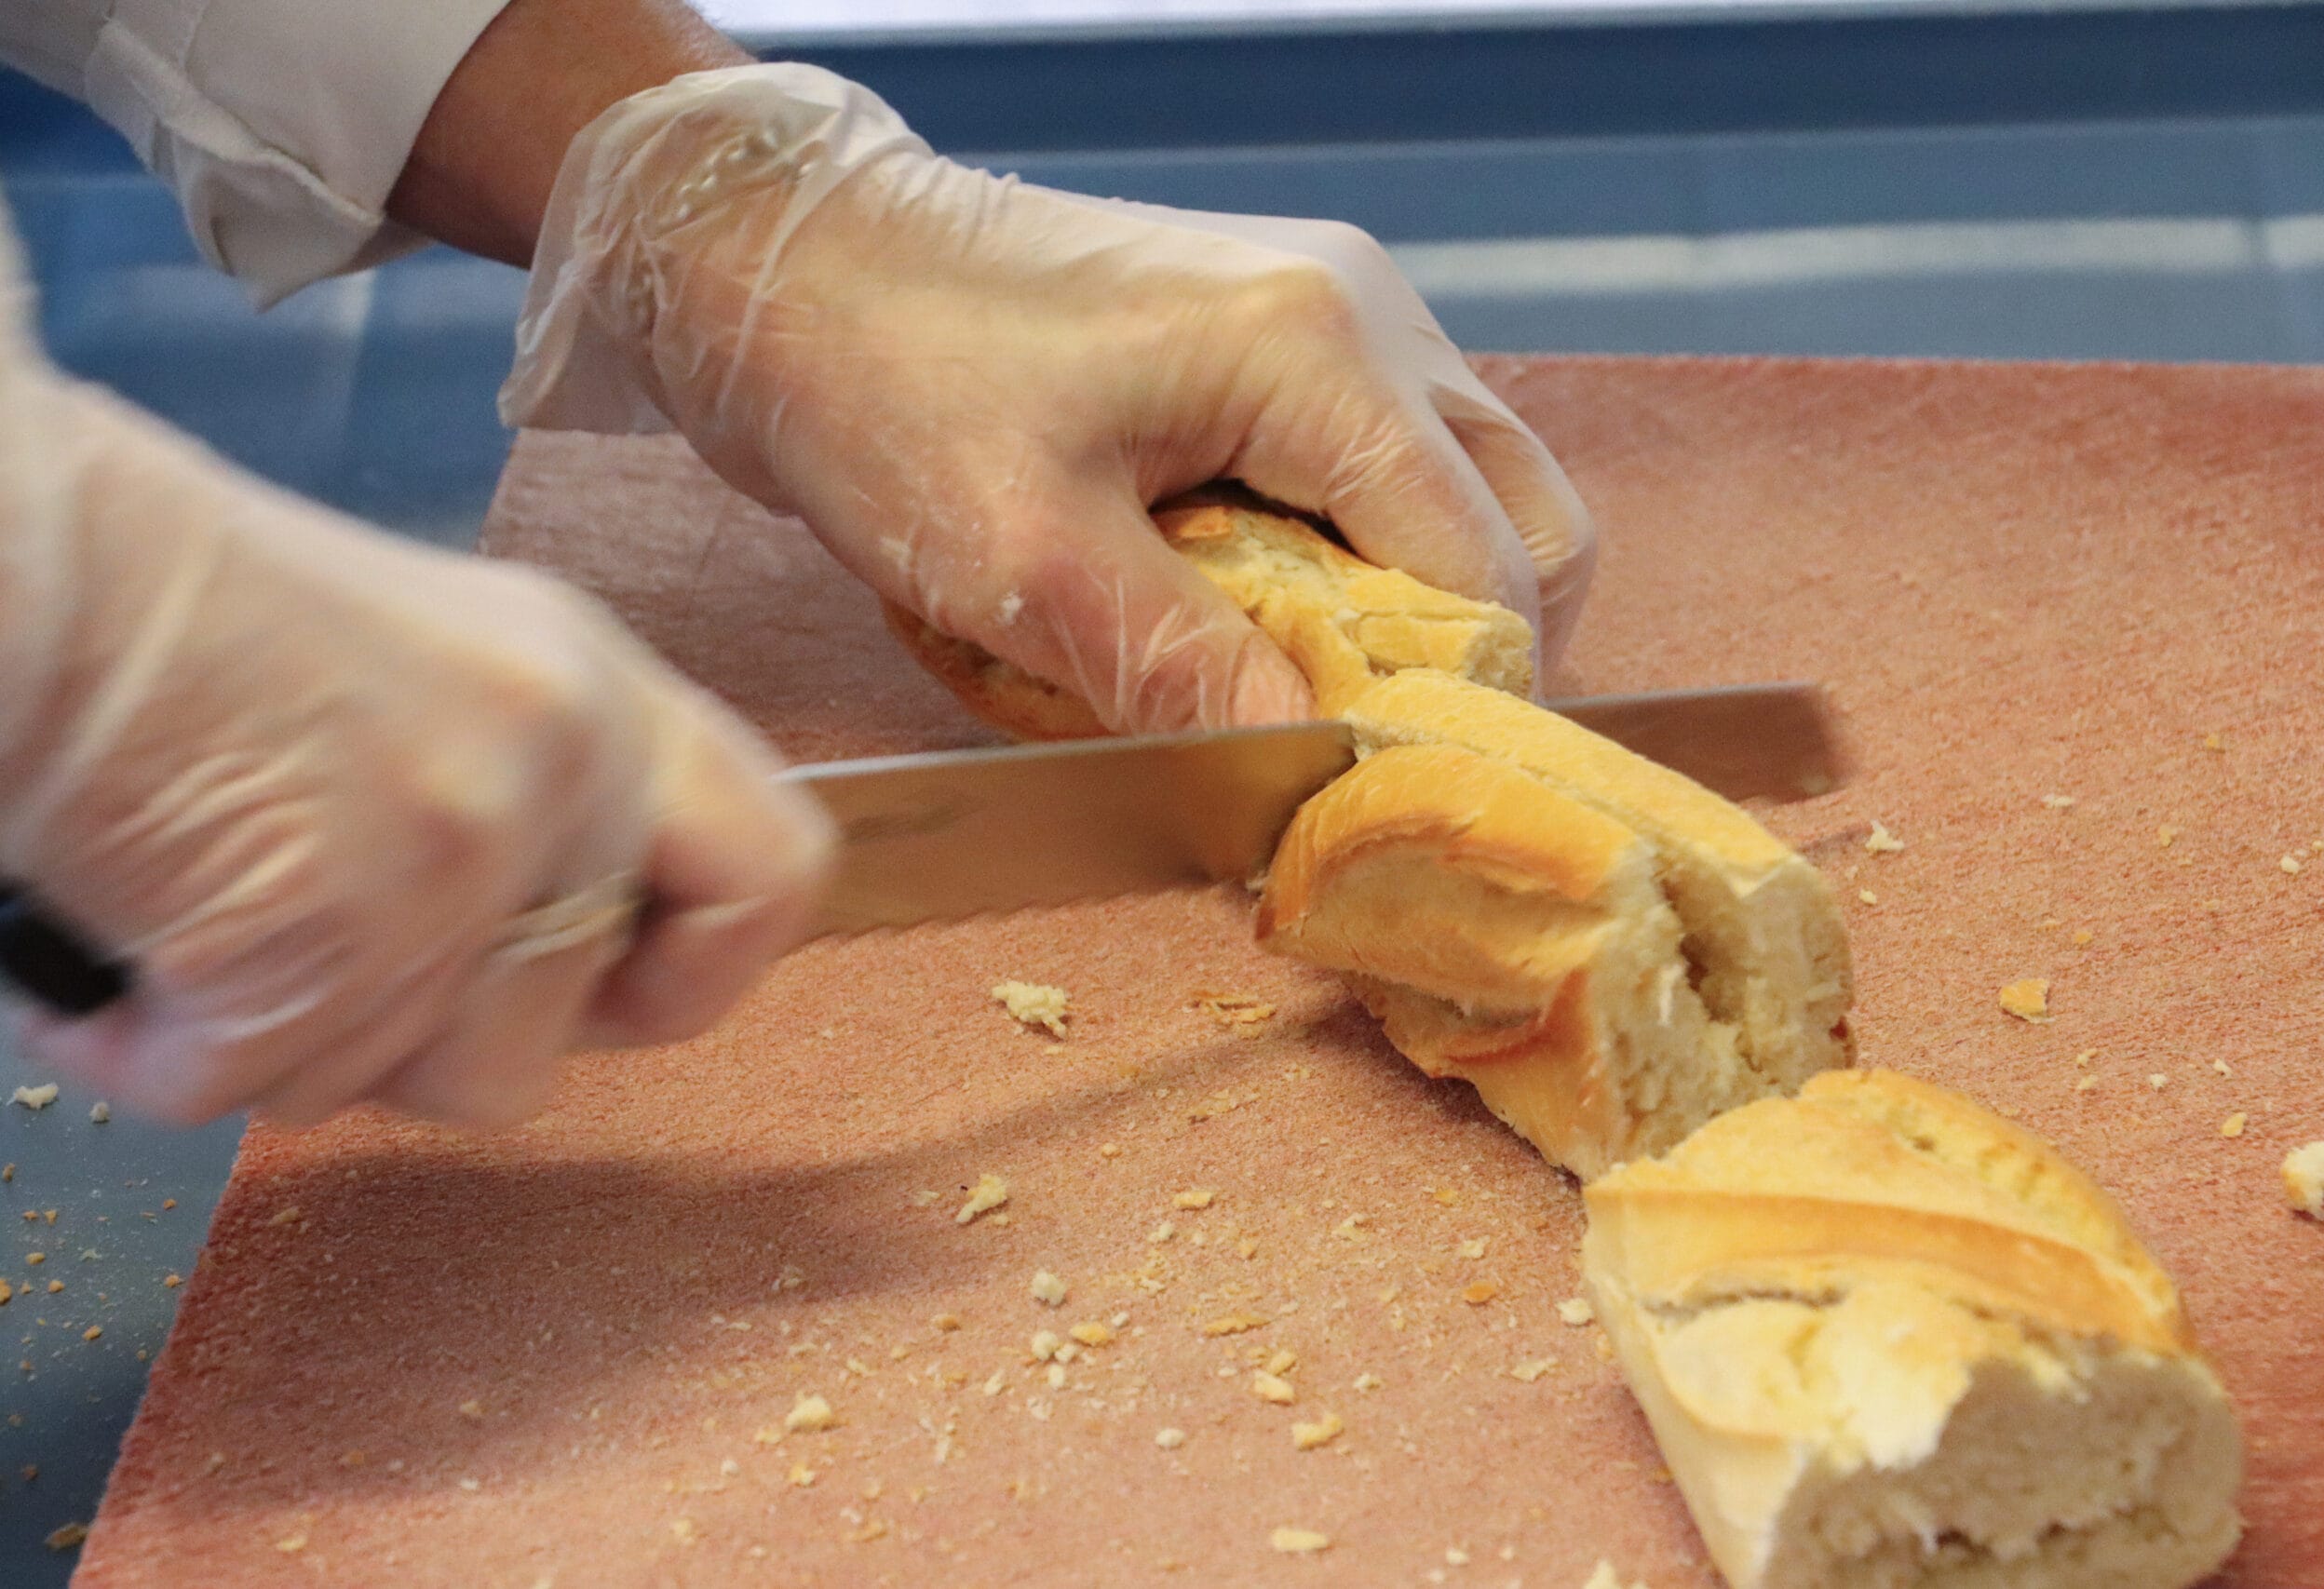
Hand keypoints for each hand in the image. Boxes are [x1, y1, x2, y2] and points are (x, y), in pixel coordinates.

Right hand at [0, 374, 831, 1127]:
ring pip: (415, 1081)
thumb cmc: (175, 618)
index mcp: (597, 688)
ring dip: (290, 1041)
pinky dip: (152, 1050)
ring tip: (191, 914)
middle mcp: (562, 761)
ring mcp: (458, 849)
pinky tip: (109, 942)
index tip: (602, 995)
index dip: (694, 975)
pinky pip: (253, 1086)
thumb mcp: (428, 677)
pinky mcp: (329, 930)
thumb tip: (544, 955)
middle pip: (555, 1029)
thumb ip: (523, 801)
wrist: (17, 566)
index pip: (771, 874)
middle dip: (416, 1033)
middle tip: (306, 947)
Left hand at [501, 65, 1595, 733]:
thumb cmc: (885, 382)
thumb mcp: (1023, 559)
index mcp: (1317, 350)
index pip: (1488, 569)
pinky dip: (1324, 563)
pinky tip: (1217, 601)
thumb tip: (1309, 779)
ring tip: (1265, 674)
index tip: (1372, 798)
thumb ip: (1185, 672)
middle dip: (1447, 662)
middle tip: (1334, 746)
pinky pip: (1369, 477)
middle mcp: (1361, 314)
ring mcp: (1328, 317)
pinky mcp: (1278, 341)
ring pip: (1454, 504)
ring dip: (1386, 616)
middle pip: (1520, 530)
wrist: (791, 257)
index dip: (1452, 706)